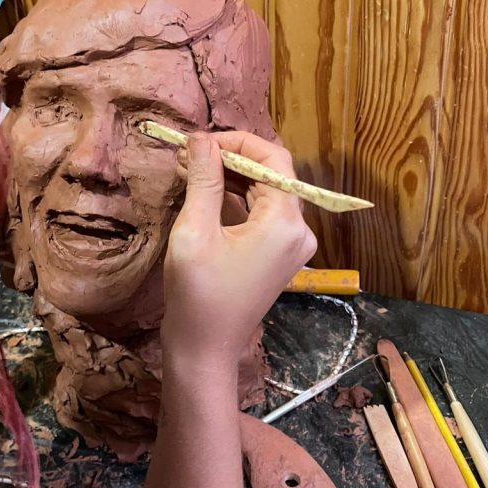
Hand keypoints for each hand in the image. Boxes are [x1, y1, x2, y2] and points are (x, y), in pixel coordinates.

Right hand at [161, 131, 316, 371]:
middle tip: (187, 154)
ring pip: (266, 191)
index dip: (237, 141)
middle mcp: (299, 230)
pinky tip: (204, 191)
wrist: (205, 348)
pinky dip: (237, 198)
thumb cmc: (198, 293)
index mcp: (286, 222)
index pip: (273, 159)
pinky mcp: (279, 255)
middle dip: (231, 157)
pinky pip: (262, 213)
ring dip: (231, 176)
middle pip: (272, 174)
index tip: (199, 142)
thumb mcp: (195, 231)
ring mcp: (292, 245)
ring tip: (189, 168)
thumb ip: (203, 180)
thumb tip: (201, 139)